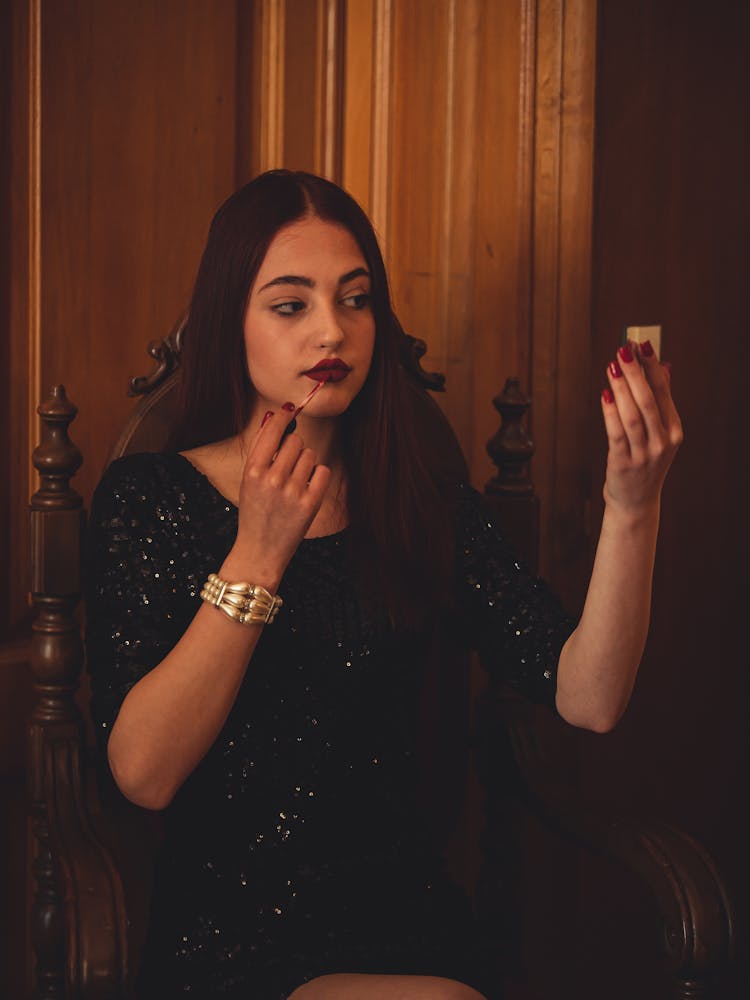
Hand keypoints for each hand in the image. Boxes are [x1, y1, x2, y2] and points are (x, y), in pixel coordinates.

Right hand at [225, 410, 330, 585]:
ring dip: (305, 464)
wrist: (260, 550)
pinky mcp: (310, 504)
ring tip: (294, 482)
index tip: (289, 414)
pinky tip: (308, 487)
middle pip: (296, 441)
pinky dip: (318, 476)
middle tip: (288, 464)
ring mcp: (292, 492)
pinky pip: (323, 471)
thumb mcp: (248, 480)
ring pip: (310, 456)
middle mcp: (272, 479)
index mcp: (253, 471)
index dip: (284, 419)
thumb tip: (276, 417)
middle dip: (294, 448)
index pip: (273, 430)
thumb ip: (260, 448)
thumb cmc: (254, 511)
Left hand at [600, 341, 682, 511]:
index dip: (652, 366)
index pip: (664, 391)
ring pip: (632, 415)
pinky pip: (616, 433)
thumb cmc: (644, 461)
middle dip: (636, 372)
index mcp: (673, 431)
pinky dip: (610, 412)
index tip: (642, 344)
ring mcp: (644, 454)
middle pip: (648, 400)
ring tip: (612, 366)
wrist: (636, 502)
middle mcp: (662, 442)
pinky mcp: (623, 463)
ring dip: (621, 387)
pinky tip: (605, 394)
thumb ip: (660, 402)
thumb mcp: (658, 434)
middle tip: (623, 349)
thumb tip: (663, 366)